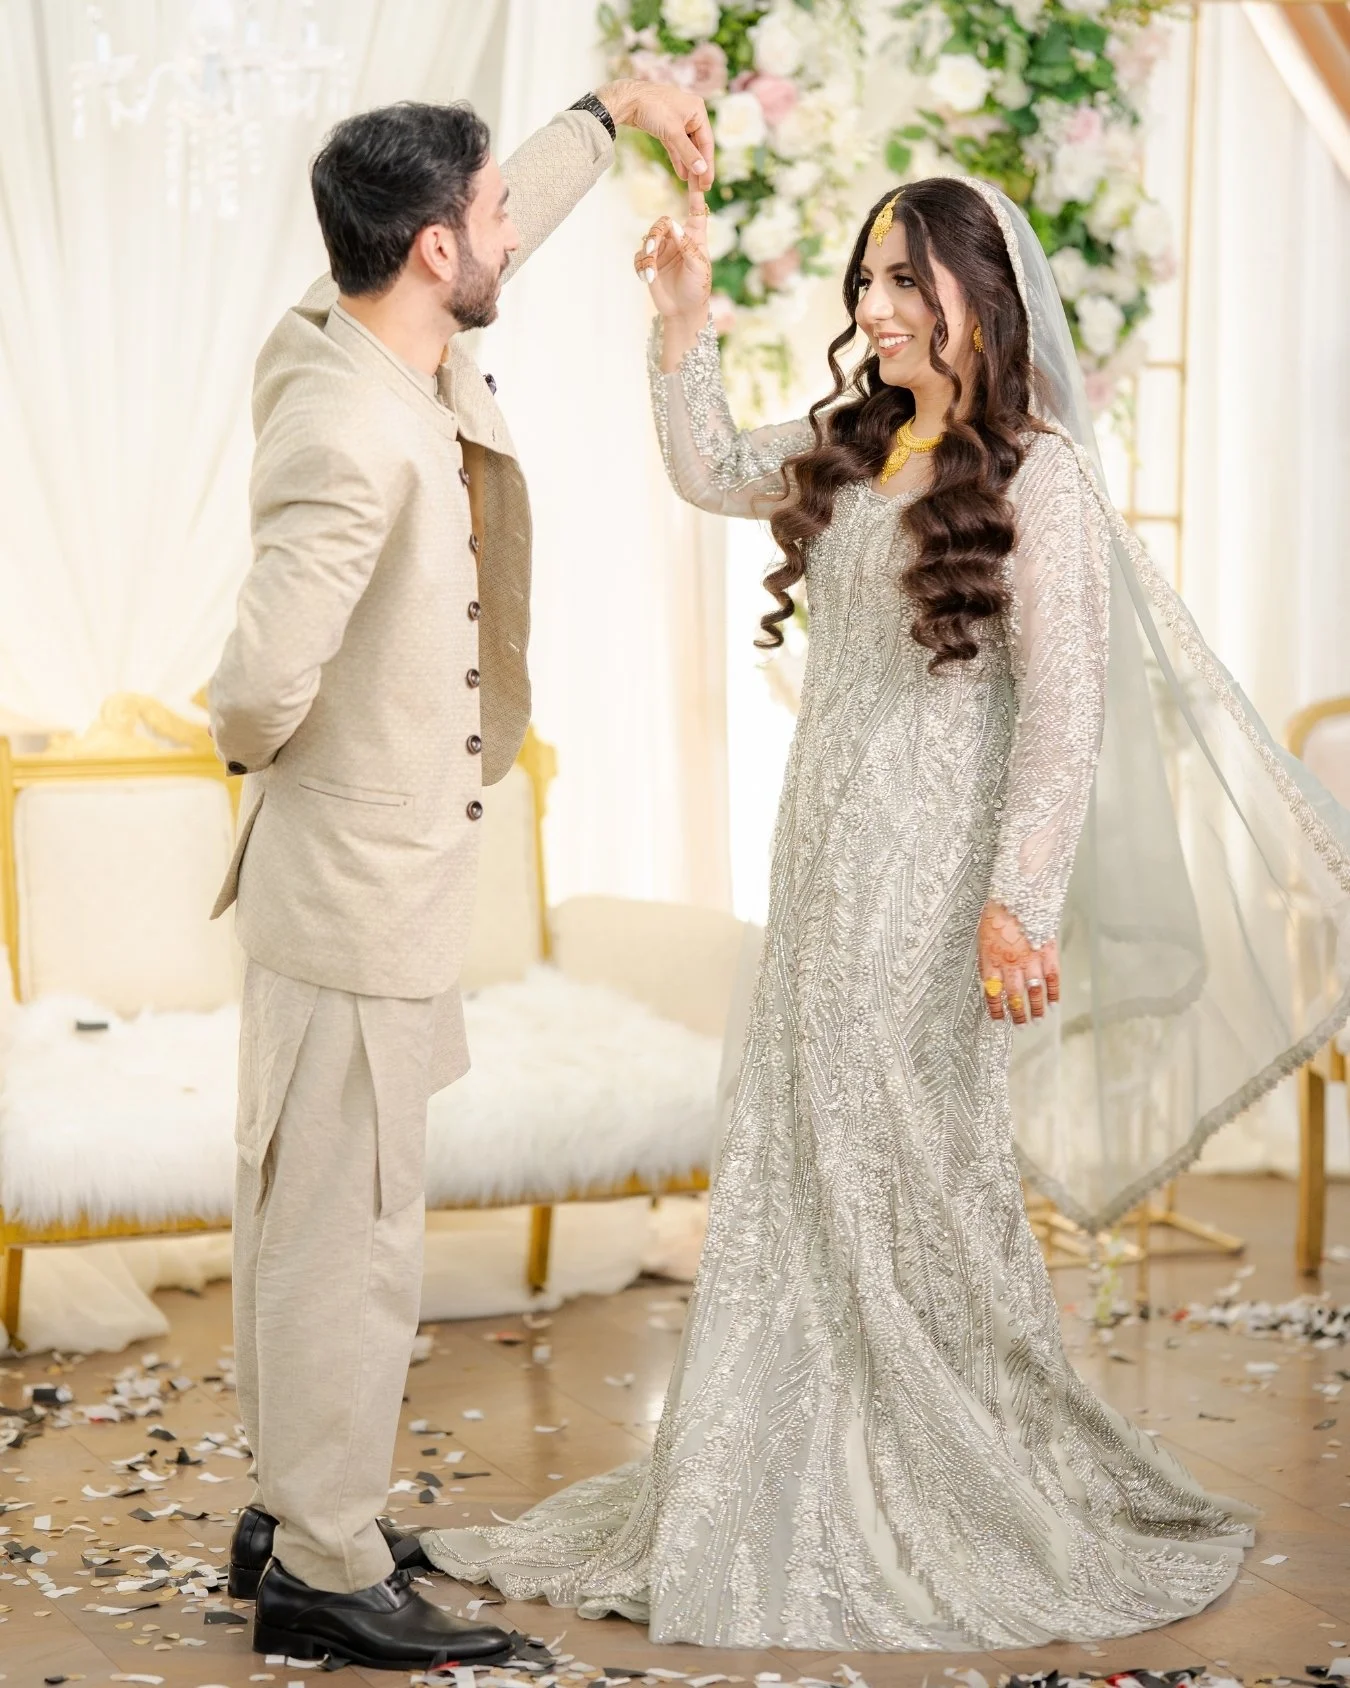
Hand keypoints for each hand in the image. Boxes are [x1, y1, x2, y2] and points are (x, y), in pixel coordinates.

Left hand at [597, 78, 714, 189]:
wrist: (626, 100)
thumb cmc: (652, 108)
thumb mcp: (673, 132)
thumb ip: (688, 153)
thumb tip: (701, 171)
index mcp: (697, 110)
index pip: (707, 142)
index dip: (707, 165)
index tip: (707, 184)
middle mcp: (690, 115)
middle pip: (697, 146)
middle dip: (698, 168)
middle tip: (701, 189)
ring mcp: (678, 121)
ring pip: (686, 147)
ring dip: (689, 166)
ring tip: (692, 186)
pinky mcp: (666, 127)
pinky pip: (675, 146)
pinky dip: (678, 159)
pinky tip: (682, 174)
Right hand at [632, 187, 711, 321]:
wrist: (684, 311)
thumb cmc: (697, 288)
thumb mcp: (698, 267)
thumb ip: (687, 245)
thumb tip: (672, 225)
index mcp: (694, 237)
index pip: (695, 210)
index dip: (695, 192)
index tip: (696, 173)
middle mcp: (677, 240)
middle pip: (661, 224)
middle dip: (655, 236)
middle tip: (653, 251)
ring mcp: (662, 251)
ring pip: (648, 240)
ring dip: (647, 256)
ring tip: (650, 273)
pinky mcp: (650, 263)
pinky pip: (640, 257)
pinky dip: (641, 266)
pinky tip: (646, 278)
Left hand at [977, 900, 1059, 1027]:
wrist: (1018, 892)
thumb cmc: (997, 910)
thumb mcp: (983, 935)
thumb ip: (988, 957)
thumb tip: (990, 976)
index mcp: (991, 960)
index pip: (992, 992)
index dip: (996, 1008)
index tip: (999, 1019)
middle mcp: (1010, 964)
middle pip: (1014, 996)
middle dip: (1017, 1013)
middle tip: (1021, 1024)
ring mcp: (1030, 960)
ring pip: (1033, 991)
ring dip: (1036, 1008)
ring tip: (1037, 1019)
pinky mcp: (1047, 953)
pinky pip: (1052, 978)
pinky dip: (1053, 993)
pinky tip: (1054, 1003)